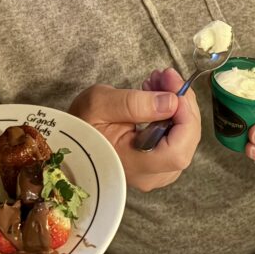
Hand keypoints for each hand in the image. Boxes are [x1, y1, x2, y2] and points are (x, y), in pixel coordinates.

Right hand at [69, 69, 200, 191]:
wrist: (68, 139)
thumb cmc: (80, 124)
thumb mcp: (100, 105)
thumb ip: (135, 103)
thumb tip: (171, 101)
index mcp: (134, 165)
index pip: (178, 150)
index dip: (185, 118)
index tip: (174, 86)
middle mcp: (150, 177)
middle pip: (186, 144)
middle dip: (183, 105)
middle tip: (166, 76)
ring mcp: (155, 173)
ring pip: (184, 141)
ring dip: (178, 108)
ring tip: (158, 82)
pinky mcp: (156, 165)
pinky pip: (175, 140)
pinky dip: (173, 116)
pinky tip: (157, 98)